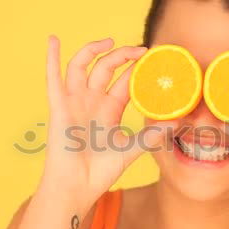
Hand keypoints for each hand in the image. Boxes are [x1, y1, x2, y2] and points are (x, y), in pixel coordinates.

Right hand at [40, 36, 174, 215]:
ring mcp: (75, 103)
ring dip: (93, 50)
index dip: (135, 67)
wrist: (79, 187)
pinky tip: (53, 41)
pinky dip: (51, 59)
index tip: (150, 56)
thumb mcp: (131, 148)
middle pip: (105, 68)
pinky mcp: (59, 108)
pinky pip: (53, 79)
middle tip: (140, 49)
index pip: (123, 81)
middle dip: (122, 55)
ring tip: (110, 41)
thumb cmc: (101, 171)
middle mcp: (92, 102)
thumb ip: (151, 135)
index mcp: (109, 109)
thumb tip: (176, 123)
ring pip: (81, 67)